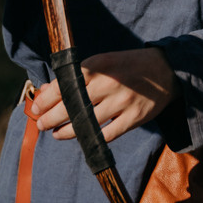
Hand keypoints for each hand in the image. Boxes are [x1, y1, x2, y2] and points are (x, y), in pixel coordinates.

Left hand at [29, 47, 177, 141]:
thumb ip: (75, 77)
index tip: (36, 108)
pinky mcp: (134, 118)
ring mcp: (122, 102)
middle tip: (41, 124)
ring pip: (87, 123)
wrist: (165, 70)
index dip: (47, 99)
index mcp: (98, 66)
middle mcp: (109, 83)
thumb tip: (46, 91)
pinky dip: (90, 139)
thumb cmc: (126, 67)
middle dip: (51, 117)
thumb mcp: (101, 63)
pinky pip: (107, 134)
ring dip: (66, 131)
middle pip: (72, 105)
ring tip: (56, 133)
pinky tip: (80, 138)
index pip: (64, 85)